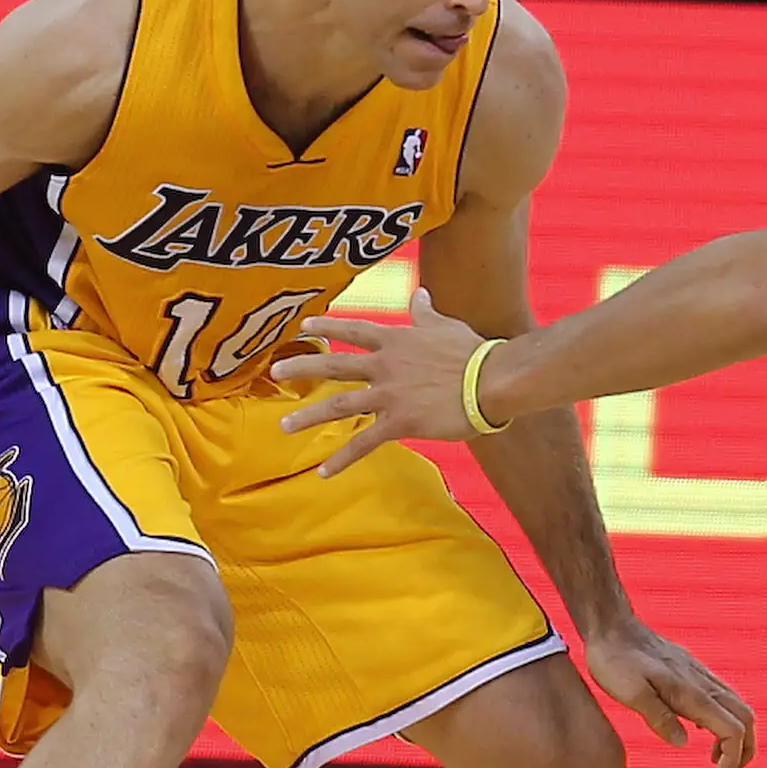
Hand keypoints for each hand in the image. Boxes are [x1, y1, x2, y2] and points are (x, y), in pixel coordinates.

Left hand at [271, 288, 483, 470]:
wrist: (490, 381)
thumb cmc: (473, 352)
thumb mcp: (445, 326)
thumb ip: (425, 313)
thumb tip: (419, 295)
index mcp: (394, 340)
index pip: (353, 331)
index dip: (327, 328)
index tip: (304, 326)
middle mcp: (383, 365)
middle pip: (333, 366)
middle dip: (302, 369)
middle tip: (275, 372)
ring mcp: (388, 395)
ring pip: (339, 406)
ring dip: (309, 416)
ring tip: (285, 426)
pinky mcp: (398, 422)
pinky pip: (364, 442)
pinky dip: (342, 458)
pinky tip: (323, 472)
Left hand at [579, 619, 755, 767]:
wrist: (613, 628)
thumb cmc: (616, 662)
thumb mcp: (631, 693)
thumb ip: (659, 717)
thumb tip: (683, 742)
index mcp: (692, 694)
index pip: (734, 730)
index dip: (733, 758)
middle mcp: (704, 684)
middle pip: (747, 719)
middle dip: (745, 751)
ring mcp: (701, 676)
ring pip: (739, 707)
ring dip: (738, 737)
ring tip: (717, 760)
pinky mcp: (694, 672)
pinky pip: (724, 698)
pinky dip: (725, 721)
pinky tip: (701, 730)